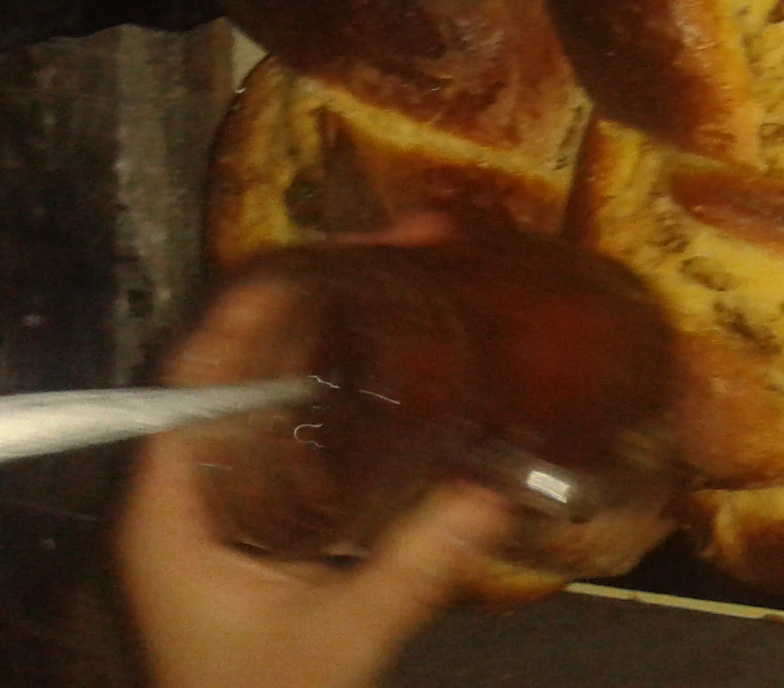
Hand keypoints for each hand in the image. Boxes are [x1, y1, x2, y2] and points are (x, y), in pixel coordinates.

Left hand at [118, 243, 513, 687]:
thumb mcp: (337, 639)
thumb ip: (414, 566)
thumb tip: (503, 487)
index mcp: (173, 503)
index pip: (196, 370)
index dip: (258, 302)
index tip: (337, 253)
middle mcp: (190, 486)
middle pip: (240, 357)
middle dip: (321, 295)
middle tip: (408, 249)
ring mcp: (224, 499)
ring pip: (271, 383)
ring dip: (336, 327)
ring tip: (413, 278)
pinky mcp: (263, 516)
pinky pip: (295, 420)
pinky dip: (345, 378)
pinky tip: (404, 360)